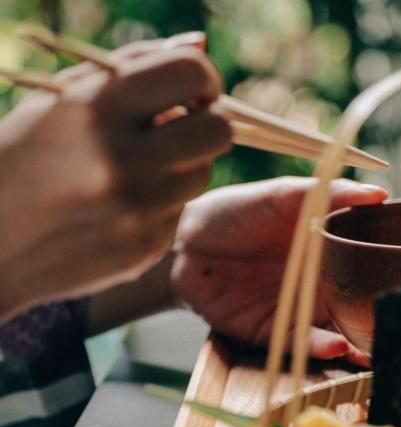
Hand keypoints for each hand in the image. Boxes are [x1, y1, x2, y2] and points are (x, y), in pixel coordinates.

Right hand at [0, 39, 230, 320]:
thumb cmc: (24, 153)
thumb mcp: (61, 97)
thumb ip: (133, 65)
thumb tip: (200, 47)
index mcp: (95, 107)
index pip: (193, 74)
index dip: (203, 79)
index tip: (194, 89)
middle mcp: (121, 160)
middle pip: (219, 130)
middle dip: (206, 122)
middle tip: (181, 125)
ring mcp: (136, 211)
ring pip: (204, 174)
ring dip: (182, 165)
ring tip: (134, 167)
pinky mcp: (144, 249)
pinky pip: (179, 212)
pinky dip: (160, 203)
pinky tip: (117, 206)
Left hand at [171, 177, 387, 363]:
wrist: (185, 240)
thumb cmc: (238, 210)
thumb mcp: (287, 195)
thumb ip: (332, 194)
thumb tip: (381, 192)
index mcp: (330, 254)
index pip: (371, 270)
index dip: (395, 280)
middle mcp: (321, 287)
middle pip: (360, 310)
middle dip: (383, 324)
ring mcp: (299, 312)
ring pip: (338, 334)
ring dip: (359, 347)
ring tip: (379, 350)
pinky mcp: (273, 332)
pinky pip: (302, 344)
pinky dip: (321, 347)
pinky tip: (339, 345)